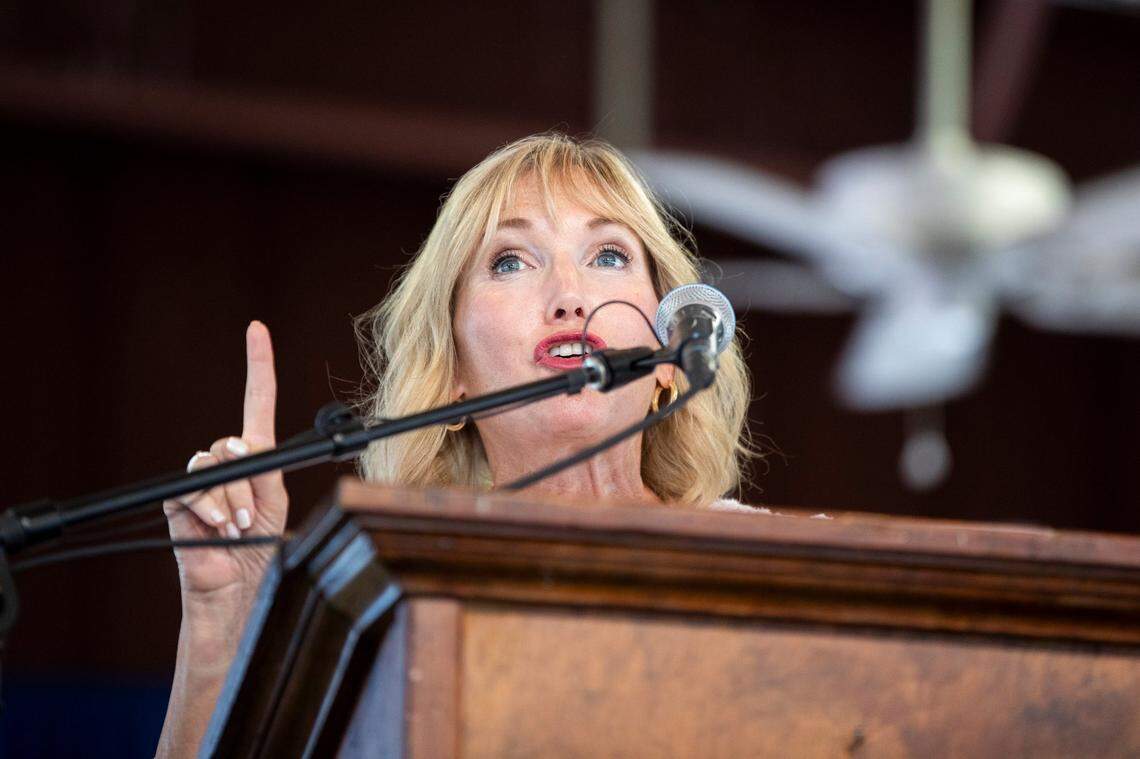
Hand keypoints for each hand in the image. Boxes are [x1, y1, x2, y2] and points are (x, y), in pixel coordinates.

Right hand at [163, 321, 288, 607]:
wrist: (237, 589)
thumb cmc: (262, 549)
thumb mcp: (273, 504)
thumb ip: (260, 470)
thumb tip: (238, 445)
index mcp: (257, 459)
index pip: (257, 402)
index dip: (258, 365)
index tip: (257, 330)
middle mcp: (226, 464)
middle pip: (233, 443)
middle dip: (247, 483)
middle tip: (252, 517)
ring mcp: (200, 482)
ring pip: (212, 466)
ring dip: (230, 500)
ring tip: (237, 528)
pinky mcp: (177, 501)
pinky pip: (191, 487)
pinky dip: (209, 507)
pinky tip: (218, 529)